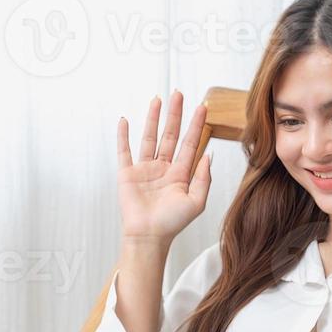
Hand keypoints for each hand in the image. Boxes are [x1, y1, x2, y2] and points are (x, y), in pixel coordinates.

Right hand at [115, 91, 213, 242]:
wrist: (148, 236)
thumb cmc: (172, 224)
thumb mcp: (196, 202)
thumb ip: (204, 178)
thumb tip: (208, 154)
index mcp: (180, 174)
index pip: (190, 143)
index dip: (196, 125)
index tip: (202, 107)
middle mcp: (163, 168)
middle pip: (170, 135)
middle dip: (175, 114)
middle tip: (179, 94)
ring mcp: (145, 170)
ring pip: (150, 138)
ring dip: (153, 118)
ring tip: (157, 99)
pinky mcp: (127, 174)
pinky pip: (125, 151)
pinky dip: (124, 136)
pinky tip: (125, 121)